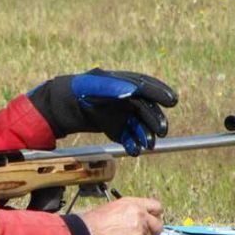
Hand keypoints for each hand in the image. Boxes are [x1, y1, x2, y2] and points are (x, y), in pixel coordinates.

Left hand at [28, 68, 177, 155]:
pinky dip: (132, 143)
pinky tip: (134, 150)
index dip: (160, 93)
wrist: (62, 105)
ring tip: (147, 146)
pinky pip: (128, 136)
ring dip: (145, 135)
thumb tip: (132, 91)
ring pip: (139, 125)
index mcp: (124, 83)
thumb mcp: (92, 85)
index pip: (146, 87)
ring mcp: (122, 114)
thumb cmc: (78, 90)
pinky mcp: (115, 127)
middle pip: (146, 110)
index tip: (172, 100)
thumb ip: (112, 87)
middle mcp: (127, 98)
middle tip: (161, 131)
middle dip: (155, 121)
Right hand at [80, 197, 162, 234]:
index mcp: (133, 203)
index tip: (152, 220)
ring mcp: (139, 228)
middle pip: (158, 224)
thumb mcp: (115, 207)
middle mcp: (139, 213)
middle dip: (153, 231)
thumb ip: (131, 210)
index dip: (155, 215)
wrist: (88, 230)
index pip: (157, 206)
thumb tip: (141, 217)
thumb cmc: (96, 220)